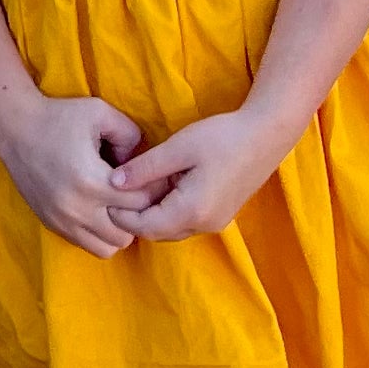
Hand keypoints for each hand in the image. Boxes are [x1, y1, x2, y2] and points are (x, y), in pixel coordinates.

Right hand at [0, 88, 152, 257]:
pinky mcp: (52, 225)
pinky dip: (97, 234)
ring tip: (114, 206)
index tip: (151, 179)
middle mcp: (78, 209)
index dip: (152, 190)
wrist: (15, 128)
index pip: (140, 202)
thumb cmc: (59, 117)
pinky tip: (96, 210)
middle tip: (133, 193)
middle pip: (128, 232)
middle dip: (135, 213)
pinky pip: (86, 245)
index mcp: (93, 181)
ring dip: (117, 229)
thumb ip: (131, 135)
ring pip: (108, 247)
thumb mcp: (100, 112)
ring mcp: (63, 221)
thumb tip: (142, 162)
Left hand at [115, 106, 301, 240]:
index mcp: (191, 211)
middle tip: (112, 195)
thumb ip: (144, 168)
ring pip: (171, 228)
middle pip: (157, 232)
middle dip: (134, 218)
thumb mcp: (178, 148)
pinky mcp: (220, 214)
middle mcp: (204, 225)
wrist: (266, 135)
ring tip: (134, 189)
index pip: (145, 227)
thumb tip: (113, 183)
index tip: (102, 198)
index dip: (121, 216)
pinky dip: (167, 210)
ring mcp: (215, 222)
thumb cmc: (221, 138)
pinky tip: (160, 187)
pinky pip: (185, 221)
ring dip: (151, 214)